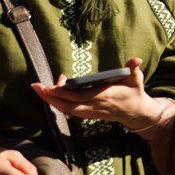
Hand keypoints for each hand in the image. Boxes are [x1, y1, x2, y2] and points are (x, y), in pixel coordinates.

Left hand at [33, 58, 158, 130]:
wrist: (136, 112)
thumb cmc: (134, 93)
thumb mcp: (136, 80)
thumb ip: (133, 69)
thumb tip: (136, 60)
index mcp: (105, 96)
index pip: (80, 96)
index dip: (65, 92)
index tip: (53, 85)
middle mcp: (95, 105)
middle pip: (68, 104)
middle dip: (51, 96)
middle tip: (37, 86)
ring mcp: (91, 111)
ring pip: (66, 109)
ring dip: (51, 101)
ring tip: (40, 90)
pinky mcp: (88, 114)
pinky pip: (69, 111)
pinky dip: (59, 104)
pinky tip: (52, 96)